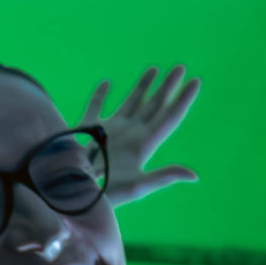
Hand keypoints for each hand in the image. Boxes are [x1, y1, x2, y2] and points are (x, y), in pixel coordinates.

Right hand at [80, 65, 200, 207]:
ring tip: (154, 69)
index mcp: (143, 145)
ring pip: (131, 103)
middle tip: (180, 67)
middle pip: (155, 107)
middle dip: (168, 87)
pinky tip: (106, 83)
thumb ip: (163, 177)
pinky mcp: (87, 131)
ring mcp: (110, 132)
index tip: (195, 81)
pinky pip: (96, 107)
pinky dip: (101, 94)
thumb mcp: (136, 188)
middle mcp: (130, 136)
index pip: (169, 117)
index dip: (183, 100)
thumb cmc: (104, 197)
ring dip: (142, 86)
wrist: (70, 196)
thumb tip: (194, 176)